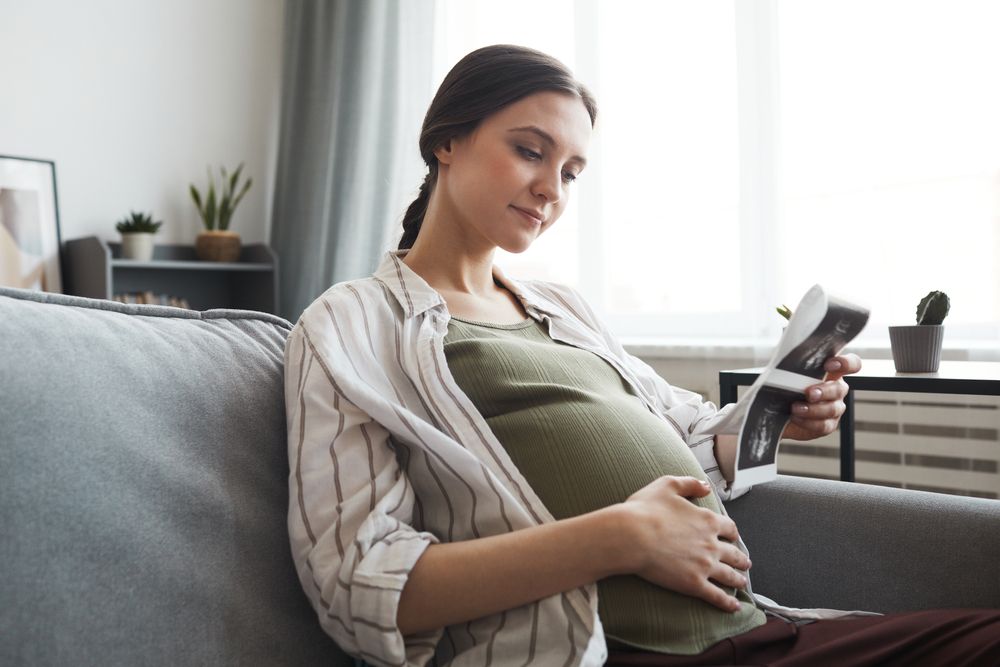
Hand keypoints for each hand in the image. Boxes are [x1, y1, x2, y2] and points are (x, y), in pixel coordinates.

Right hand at [618, 476, 750, 612]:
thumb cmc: (645, 510)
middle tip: (746, 563)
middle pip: (734, 553)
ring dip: (738, 580)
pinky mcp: (694, 584)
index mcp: (707, 520)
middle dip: (741, 559)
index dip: (732, 533)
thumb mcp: (667, 485)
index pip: (729, 528)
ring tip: (742, 583)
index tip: (733, 537)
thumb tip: (706, 487)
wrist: (632, 536)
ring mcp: (705, 566)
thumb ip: (689, 484)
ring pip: (729, 575)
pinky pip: (717, 596)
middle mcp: (711, 544)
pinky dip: (728, 602)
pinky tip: (734, 607)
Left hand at [782, 353, 861, 440]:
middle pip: (840, 388)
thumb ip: (794, 365)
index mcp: (832, 371)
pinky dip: (808, 422)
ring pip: (832, 409)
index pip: (851, 364)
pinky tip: (796, 417)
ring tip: (795, 408)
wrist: (776, 410)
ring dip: (813, 409)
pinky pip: (824, 425)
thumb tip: (784, 361)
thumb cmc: (784, 386)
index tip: (829, 365)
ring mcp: (834, 407)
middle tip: (809, 394)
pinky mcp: (827, 424)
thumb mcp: (786, 372)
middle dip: (824, 391)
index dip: (846, 363)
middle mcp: (836, 389)